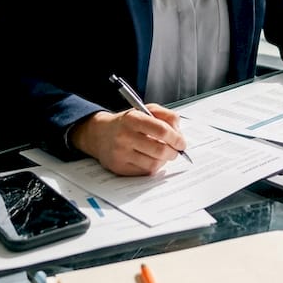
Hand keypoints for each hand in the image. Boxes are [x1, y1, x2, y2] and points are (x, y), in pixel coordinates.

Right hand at [70, 104, 186, 175]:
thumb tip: (178, 132)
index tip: (181, 142)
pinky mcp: (119, 167)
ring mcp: (121, 153)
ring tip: (163, 154)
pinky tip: (150, 159)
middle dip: (173, 152)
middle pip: (160, 150)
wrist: (100, 134)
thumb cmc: (127, 123)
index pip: (161, 130)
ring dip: (164, 160)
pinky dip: (153, 166)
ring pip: (154, 163)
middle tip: (176, 151)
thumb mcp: (145, 110)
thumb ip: (166, 115)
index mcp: (133, 118)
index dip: (176, 138)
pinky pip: (144, 171)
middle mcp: (125, 136)